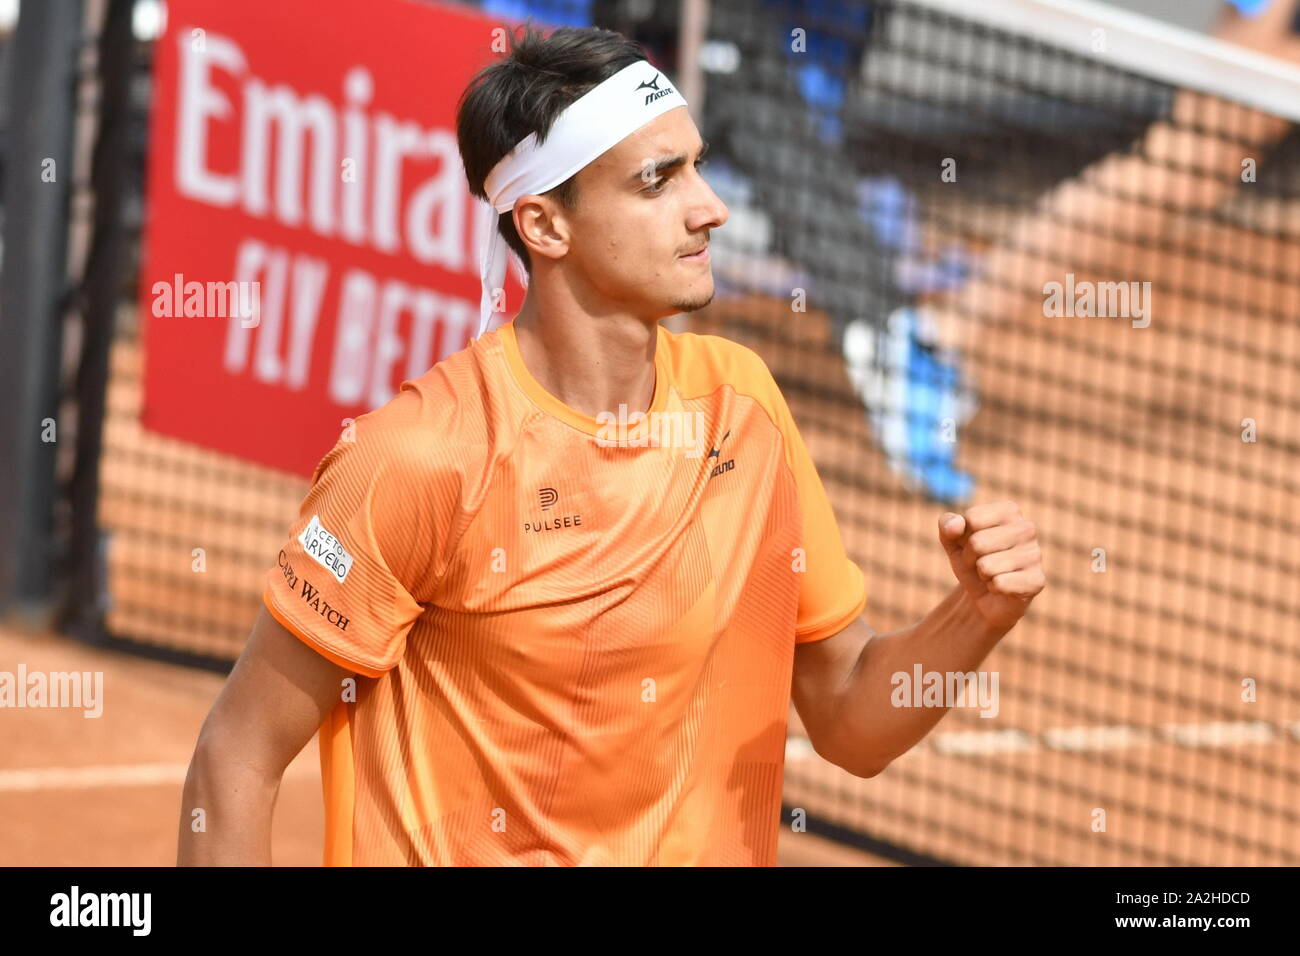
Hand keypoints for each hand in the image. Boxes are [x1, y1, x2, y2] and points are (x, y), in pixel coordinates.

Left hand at [938, 501, 1044, 632]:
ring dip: (982, 574)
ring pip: (986, 566)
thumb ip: (947, 525)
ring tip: (991, 574)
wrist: (986, 594)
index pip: (972, 519)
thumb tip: (956, 524)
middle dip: (970, 558)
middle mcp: (1027, 528)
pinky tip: (1002, 587)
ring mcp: (1035, 554)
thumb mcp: (952, 540)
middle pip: (977, 542)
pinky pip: (999, 584)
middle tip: (980, 563)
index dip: (962, 536)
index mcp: (1009, 511)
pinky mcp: (1037, 580)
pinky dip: (993, 588)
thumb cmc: (972, 559)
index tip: (971, 544)